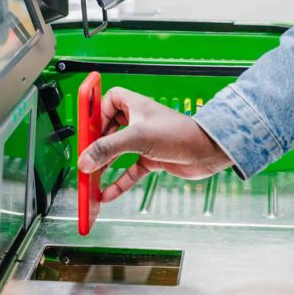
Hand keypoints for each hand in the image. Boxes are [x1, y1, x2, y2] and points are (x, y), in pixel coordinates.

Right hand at [77, 87, 231, 202]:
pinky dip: (119, 182)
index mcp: (135, 105)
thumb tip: (85, 160)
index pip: (107, 100)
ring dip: (105, 164)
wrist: (208, 152)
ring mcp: (145, 141)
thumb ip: (108, 149)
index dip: (95, 112)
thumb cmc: (180, 134)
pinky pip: (129, 170)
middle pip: (108, 129)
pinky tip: (108, 194)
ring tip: (91, 175)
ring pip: (118, 151)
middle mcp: (138, 121)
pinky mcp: (152, 158)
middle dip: (96, 144)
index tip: (84, 127)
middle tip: (84, 155)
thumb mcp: (138, 138)